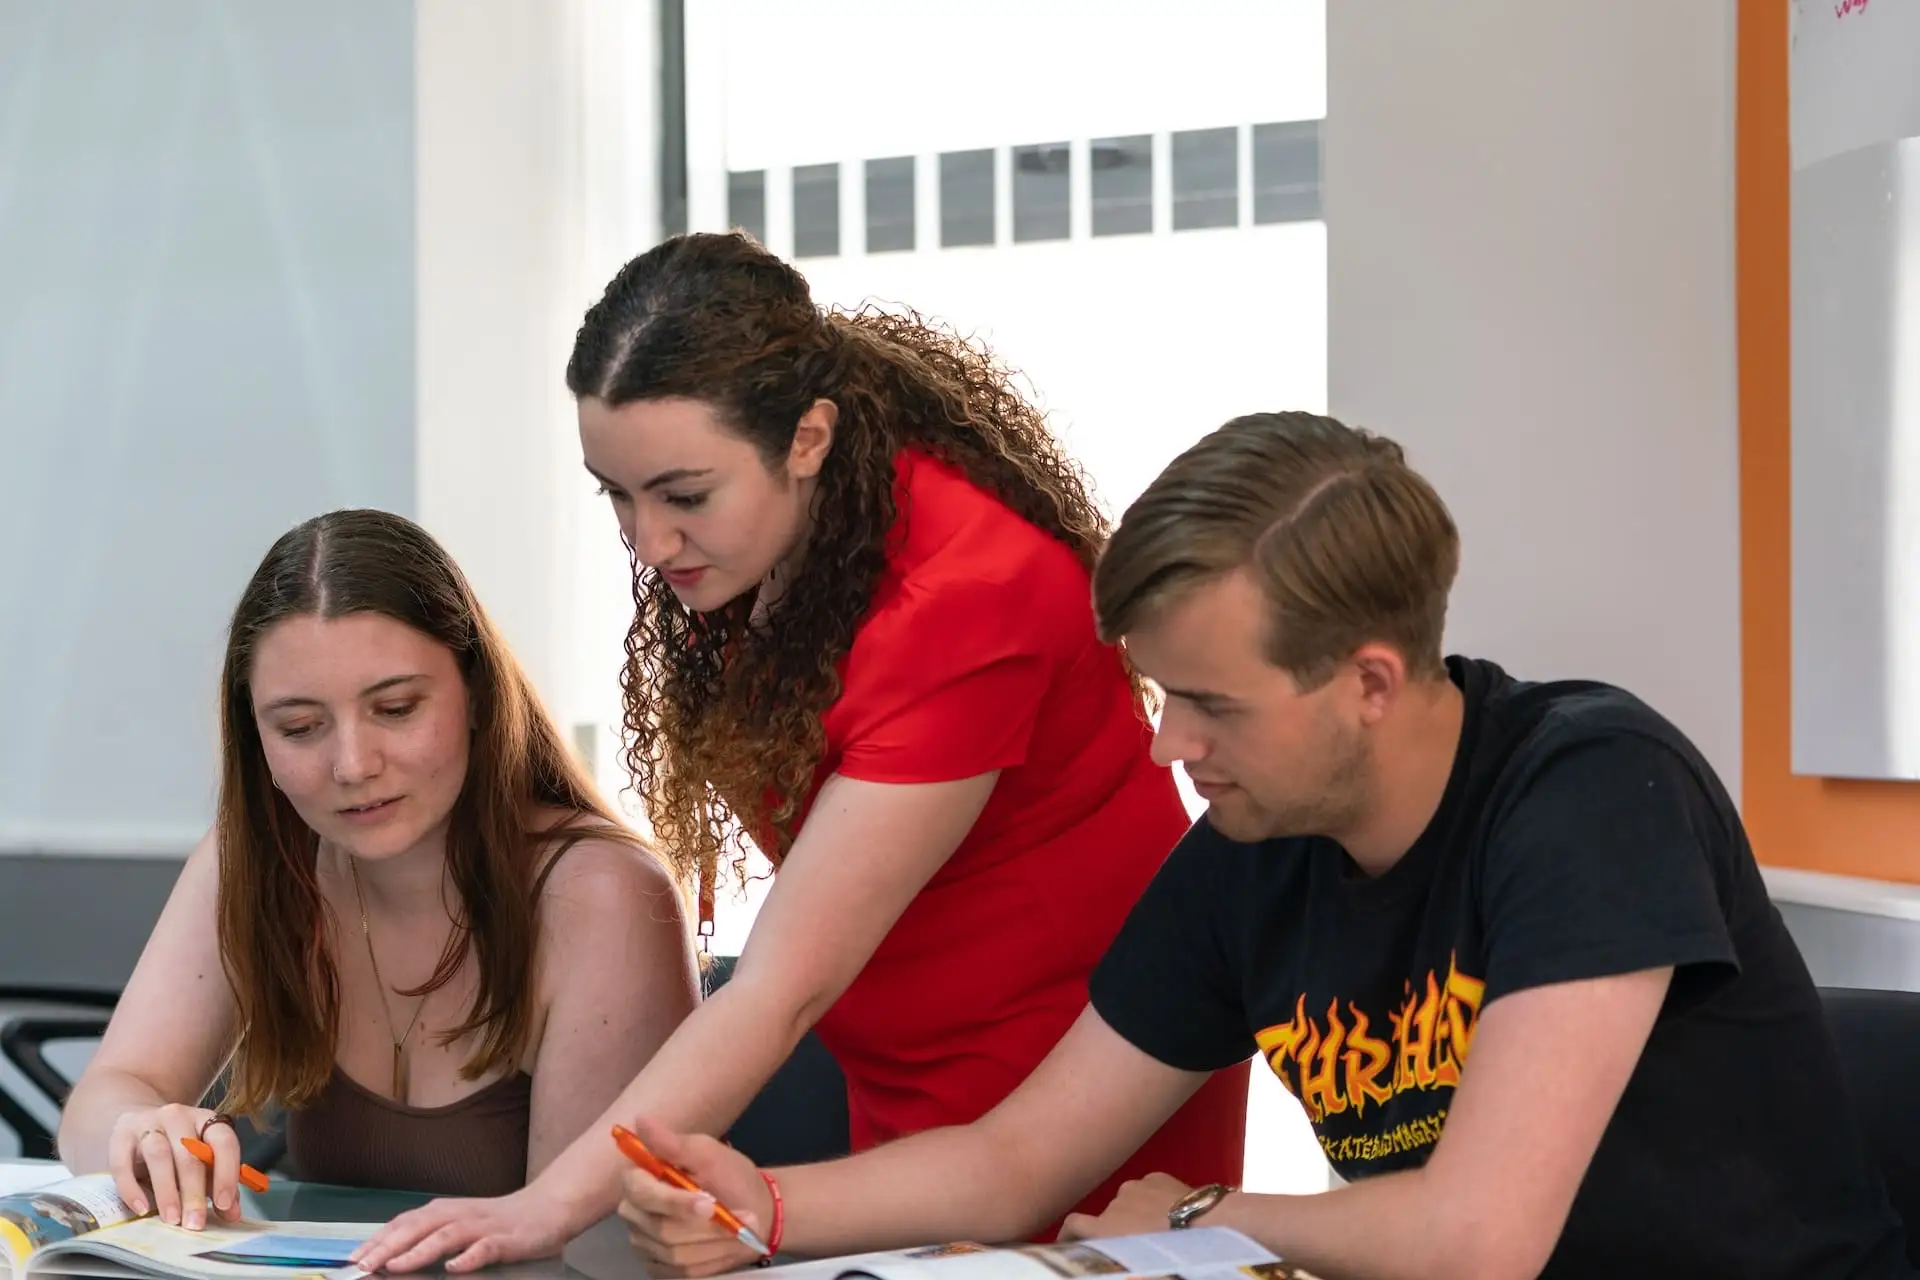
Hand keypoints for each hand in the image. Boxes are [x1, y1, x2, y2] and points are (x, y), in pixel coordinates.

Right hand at [107, 1105, 244, 1229]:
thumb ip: (217, 1184)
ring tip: (171, 1219)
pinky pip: (123, 1164)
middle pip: (189, 1154)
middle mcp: (178, 1116)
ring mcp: (147, 1123)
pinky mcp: (119, 1136)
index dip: (226, 1173)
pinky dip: (132, 1189)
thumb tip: (232, 1214)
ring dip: (167, 1191)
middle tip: (194, 1224)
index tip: (223, 1204)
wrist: (138, 1121)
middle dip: (194, 1192)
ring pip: (159, 1155)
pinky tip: (141, 1209)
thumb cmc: (176, 1147)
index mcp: (206, 1120)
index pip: (223, 1142)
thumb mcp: (200, 1160)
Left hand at [349, 1184, 575, 1273]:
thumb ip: (430, 1235)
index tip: (353, 1258)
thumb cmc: (499, 1222)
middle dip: (389, 1245)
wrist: (547, 1208)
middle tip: (364, 1264)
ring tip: (396, 1266)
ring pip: (446, 1235)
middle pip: (419, 1227)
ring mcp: (483, 1227)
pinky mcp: (507, 1240)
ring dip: (419, 1250)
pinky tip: (455, 1267)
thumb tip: (391, 1255)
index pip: (405, 1223)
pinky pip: (486, 1248)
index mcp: (445, 1211)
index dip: (378, 1239)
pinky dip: (469, 1257)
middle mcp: (460, 1215)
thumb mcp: (460, 1224)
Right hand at [616, 1118, 771, 1277]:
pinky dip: (712, 1259)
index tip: (709, 1203)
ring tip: (740, 1228)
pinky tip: (728, 1245)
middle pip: (660, 1228)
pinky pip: (682, 1272)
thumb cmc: (730, 1176)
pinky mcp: (659, 1267)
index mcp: (641, 1178)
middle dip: (705, 1226)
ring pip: (674, 1253)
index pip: (641, 1192)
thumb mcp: (708, 1153)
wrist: (755, 1210)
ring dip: (715, 1242)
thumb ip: (673, 1143)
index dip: (675, 1202)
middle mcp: (635, 1212)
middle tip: (740, 1217)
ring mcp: (645, 1243)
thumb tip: (641, 1119)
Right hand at [1059, 1172, 1193, 1241]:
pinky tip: (1171, 1211)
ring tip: (1159, 1227)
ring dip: (1136, 1212)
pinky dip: (1153, 1200)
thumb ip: (1116, 1251)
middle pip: (1108, 1216)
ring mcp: (1135, 1186)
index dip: (1067, 1233)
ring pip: (1129, 1202)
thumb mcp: (1135, 1259)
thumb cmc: (1169, 1252)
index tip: (1067, 1240)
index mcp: (1105, 1227)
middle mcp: (1114, 1203)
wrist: (1205, 1223)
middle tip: (1136, 1241)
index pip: (1073, 1225)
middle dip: (1117, 1227)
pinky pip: (1148, 1190)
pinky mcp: (1156, 1176)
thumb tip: (1113, 1249)